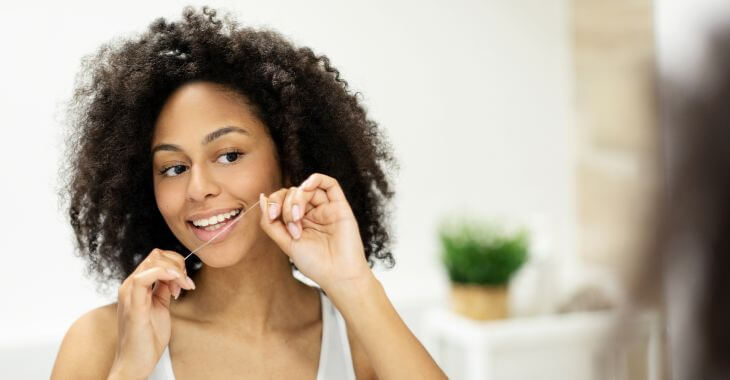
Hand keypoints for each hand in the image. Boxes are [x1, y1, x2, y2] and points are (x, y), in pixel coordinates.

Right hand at [109, 249, 194, 378]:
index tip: (185, 282)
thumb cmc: (148, 337)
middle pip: (156, 255)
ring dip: (175, 270)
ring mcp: (129, 294)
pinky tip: (176, 287)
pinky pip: (144, 278)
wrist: (137, 362)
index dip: (175, 264)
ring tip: (182, 288)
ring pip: (152, 261)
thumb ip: (163, 289)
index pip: (156, 258)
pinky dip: (164, 274)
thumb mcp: (161, 306)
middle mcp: (130, 286)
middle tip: (186, 284)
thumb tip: (174, 276)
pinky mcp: (133, 305)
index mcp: (136, 285)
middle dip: (178, 265)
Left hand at [258, 173, 372, 291]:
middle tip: (291, 225)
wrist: (338, 275)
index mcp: (298, 221)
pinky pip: (330, 184)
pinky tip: (307, 187)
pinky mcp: (340, 207)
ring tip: (297, 217)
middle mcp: (312, 213)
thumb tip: (261, 198)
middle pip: (292, 193)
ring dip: (297, 198)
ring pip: (307, 188)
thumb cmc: (314, 263)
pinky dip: (316, 179)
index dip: (274, 203)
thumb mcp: (285, 243)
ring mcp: (326, 209)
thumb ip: (271, 222)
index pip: (282, 201)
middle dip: (286, 206)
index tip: (272, 217)